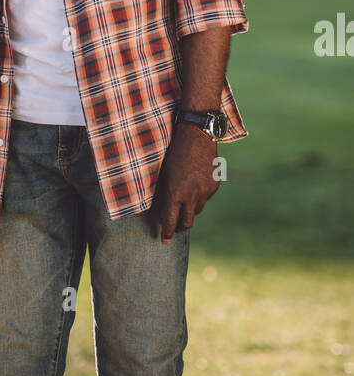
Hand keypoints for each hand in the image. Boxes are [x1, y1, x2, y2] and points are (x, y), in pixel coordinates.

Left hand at [153, 123, 219, 243]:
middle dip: (179, 227)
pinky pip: (206, 198)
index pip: (170, 221)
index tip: (164, 241)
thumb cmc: (173, 152)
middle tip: (174, 227)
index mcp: (175, 192)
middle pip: (187, 222)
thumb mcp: (162, 173)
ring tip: (184, 201)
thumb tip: (160, 211)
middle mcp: (192, 195)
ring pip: (197, 210)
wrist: (196, 134)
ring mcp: (205, 191)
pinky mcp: (214, 185)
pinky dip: (199, 196)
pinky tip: (194, 184)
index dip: (166, 233)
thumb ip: (163, 194)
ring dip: (190, 210)